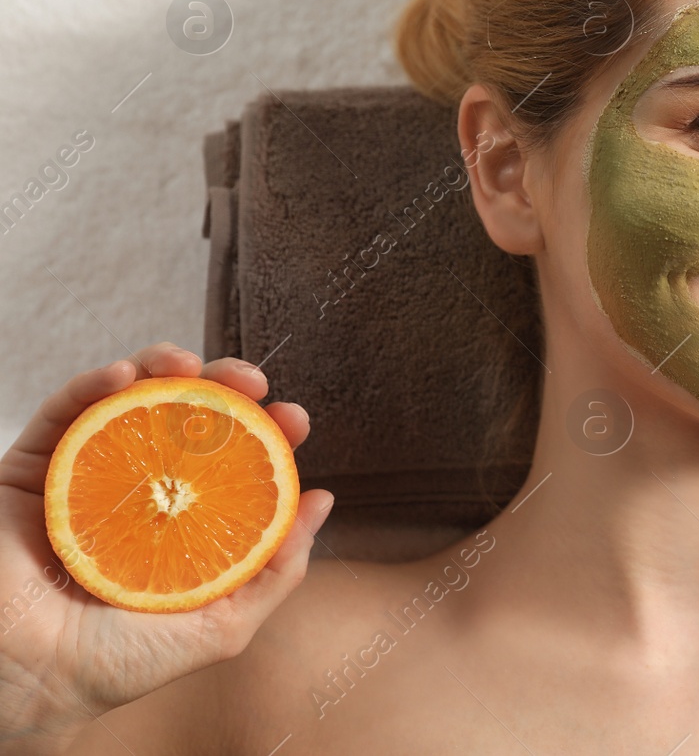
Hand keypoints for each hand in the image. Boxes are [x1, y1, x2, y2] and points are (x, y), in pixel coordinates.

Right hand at [0, 343, 332, 747]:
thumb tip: (323, 501)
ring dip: (162, 367)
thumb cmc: (118, 663)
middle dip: (224, 387)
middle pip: (186, 416)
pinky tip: (125, 375)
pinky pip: (61, 412)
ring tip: (186, 365)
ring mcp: (84, 473)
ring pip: (128, 398)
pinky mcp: (31, 469)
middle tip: (251, 383)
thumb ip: (275, 568)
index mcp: (181, 518)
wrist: (24, 681)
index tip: (294, 419)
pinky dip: (93, 384)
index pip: (233, 458)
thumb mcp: (220, 624)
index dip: (266, 429)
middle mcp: (137, 489)